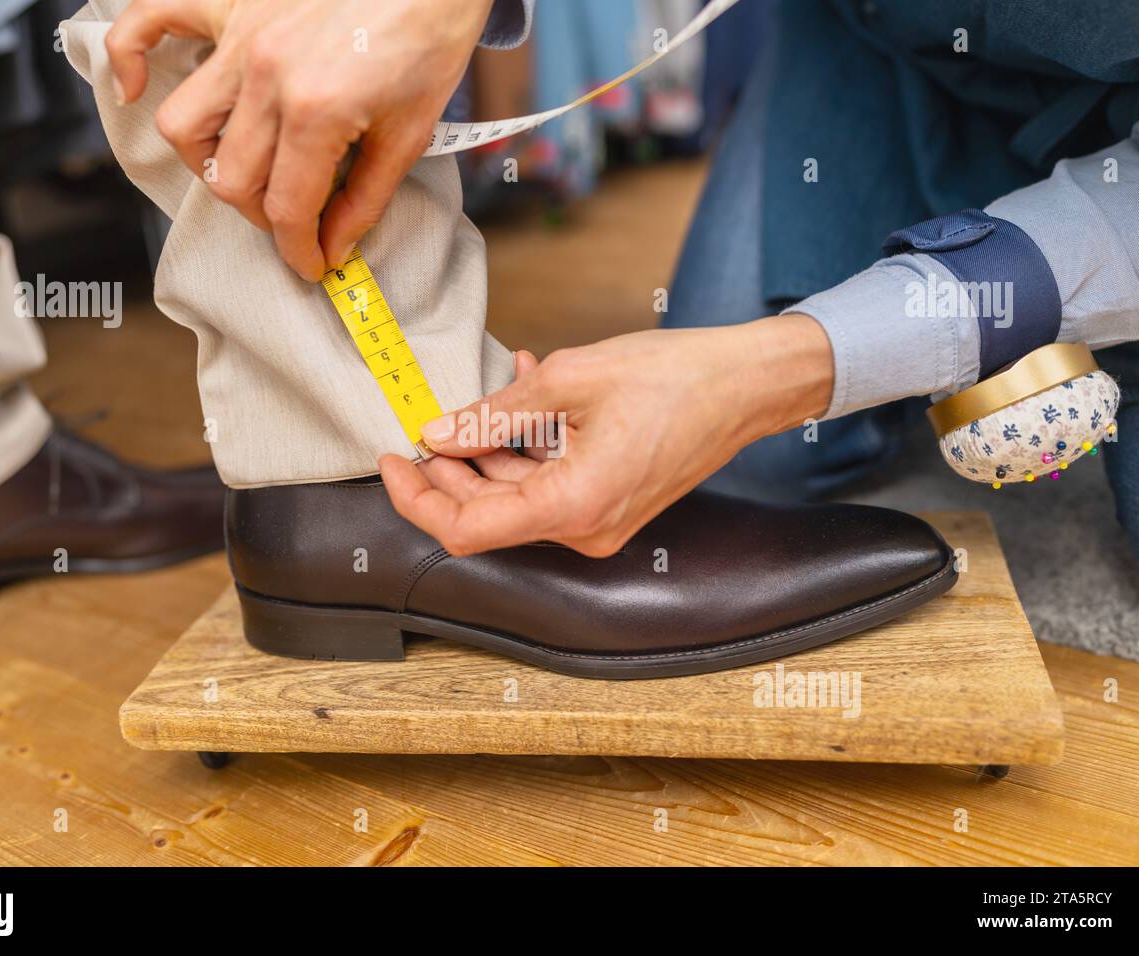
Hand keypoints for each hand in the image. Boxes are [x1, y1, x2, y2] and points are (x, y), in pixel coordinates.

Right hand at [106, 0, 493, 279]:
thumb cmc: (429, 39)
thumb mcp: (410, 132)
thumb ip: (365, 198)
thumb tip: (334, 247)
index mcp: (316, 111)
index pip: (286, 208)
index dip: (299, 250)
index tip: (312, 266)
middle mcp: (266, 75)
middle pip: (232, 179)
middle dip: (264, 216)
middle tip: (297, 219)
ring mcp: (241, 36)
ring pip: (185, 125)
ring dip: (210, 162)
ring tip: (250, 171)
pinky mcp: (231, 3)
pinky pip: (149, 20)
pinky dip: (128, 56)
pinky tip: (131, 88)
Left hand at [379, 314, 835, 556]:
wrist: (745, 386)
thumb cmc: (673, 379)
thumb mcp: (567, 381)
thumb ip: (492, 415)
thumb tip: (436, 434)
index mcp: (573, 505)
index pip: (465, 528)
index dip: (416, 498)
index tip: (393, 459)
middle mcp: (585, 529)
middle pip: (486, 514)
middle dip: (448, 469)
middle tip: (430, 421)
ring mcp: (599, 521)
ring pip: (515, 497)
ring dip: (487, 450)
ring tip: (487, 393)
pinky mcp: (609, 504)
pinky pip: (548, 484)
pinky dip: (525, 448)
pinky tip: (521, 398)